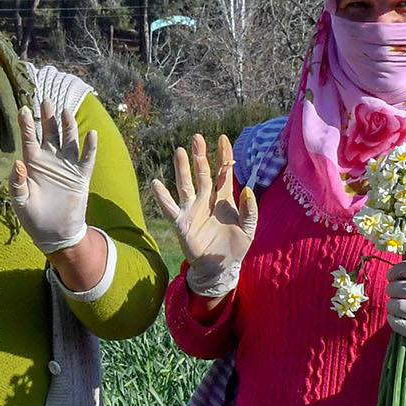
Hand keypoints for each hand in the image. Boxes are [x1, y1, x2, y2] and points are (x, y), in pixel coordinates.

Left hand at [9, 102, 97, 253]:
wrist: (54, 233)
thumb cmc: (33, 218)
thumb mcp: (20, 202)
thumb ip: (17, 183)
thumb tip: (19, 163)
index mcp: (33, 164)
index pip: (29, 139)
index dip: (27, 124)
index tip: (24, 109)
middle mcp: (50, 160)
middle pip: (50, 133)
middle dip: (48, 117)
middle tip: (46, 99)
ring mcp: (67, 166)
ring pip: (69, 140)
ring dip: (68, 126)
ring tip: (65, 111)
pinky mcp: (81, 176)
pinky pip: (87, 158)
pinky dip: (90, 146)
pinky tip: (91, 133)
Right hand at [150, 133, 257, 299]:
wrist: (220, 268)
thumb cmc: (235, 247)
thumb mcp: (249, 229)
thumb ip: (250, 210)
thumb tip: (247, 189)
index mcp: (224, 200)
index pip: (223, 173)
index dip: (223, 156)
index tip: (222, 138)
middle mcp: (206, 201)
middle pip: (203, 173)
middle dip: (201, 156)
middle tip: (197, 138)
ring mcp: (193, 210)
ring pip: (186, 185)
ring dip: (183, 169)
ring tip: (180, 151)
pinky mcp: (182, 223)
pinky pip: (170, 207)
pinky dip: (162, 196)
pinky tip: (156, 184)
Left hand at [384, 260, 405, 360]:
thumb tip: (393, 277)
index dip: (396, 270)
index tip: (391, 276)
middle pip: (400, 288)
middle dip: (392, 291)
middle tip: (395, 295)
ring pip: (398, 306)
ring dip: (392, 307)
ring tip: (397, 308)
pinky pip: (401, 325)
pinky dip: (394, 321)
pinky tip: (397, 319)